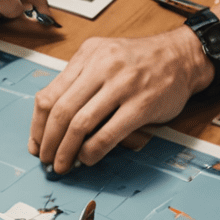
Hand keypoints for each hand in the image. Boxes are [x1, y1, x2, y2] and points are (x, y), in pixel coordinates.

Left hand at [30, 26, 208, 174]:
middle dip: (49, 143)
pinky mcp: (141, 105)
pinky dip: (92, 151)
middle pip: (60, 111)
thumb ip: (79, 83)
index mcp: (88, 55)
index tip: (36, 144)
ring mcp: (122, 85)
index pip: (49, 95)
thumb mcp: (104, 58)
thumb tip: (51, 124)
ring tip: (64, 164)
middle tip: (47, 160)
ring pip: (80, 124)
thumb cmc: (141, 62)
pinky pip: (107, 134)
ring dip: (67, 151)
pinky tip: (88, 158)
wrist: (183, 56)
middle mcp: (102, 66)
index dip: (38, 126)